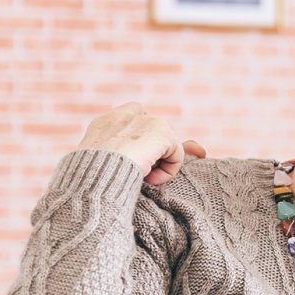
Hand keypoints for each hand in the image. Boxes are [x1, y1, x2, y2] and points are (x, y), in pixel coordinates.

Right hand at [76, 102, 205, 184]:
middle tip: (134, 172)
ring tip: (138, 175)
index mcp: (106, 123)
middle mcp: (124, 115)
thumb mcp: (120, 165)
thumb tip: (200, 149)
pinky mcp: (160, 131)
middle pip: (158, 137)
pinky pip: (178, 154)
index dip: (147, 148)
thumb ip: (155, 154)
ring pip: (167, 147)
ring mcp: (144, 120)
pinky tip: (149, 177)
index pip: (139, 128)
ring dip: (158, 166)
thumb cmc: (100, 180)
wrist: (94, 177)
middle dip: (156, 157)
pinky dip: (168, 171)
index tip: (137, 166)